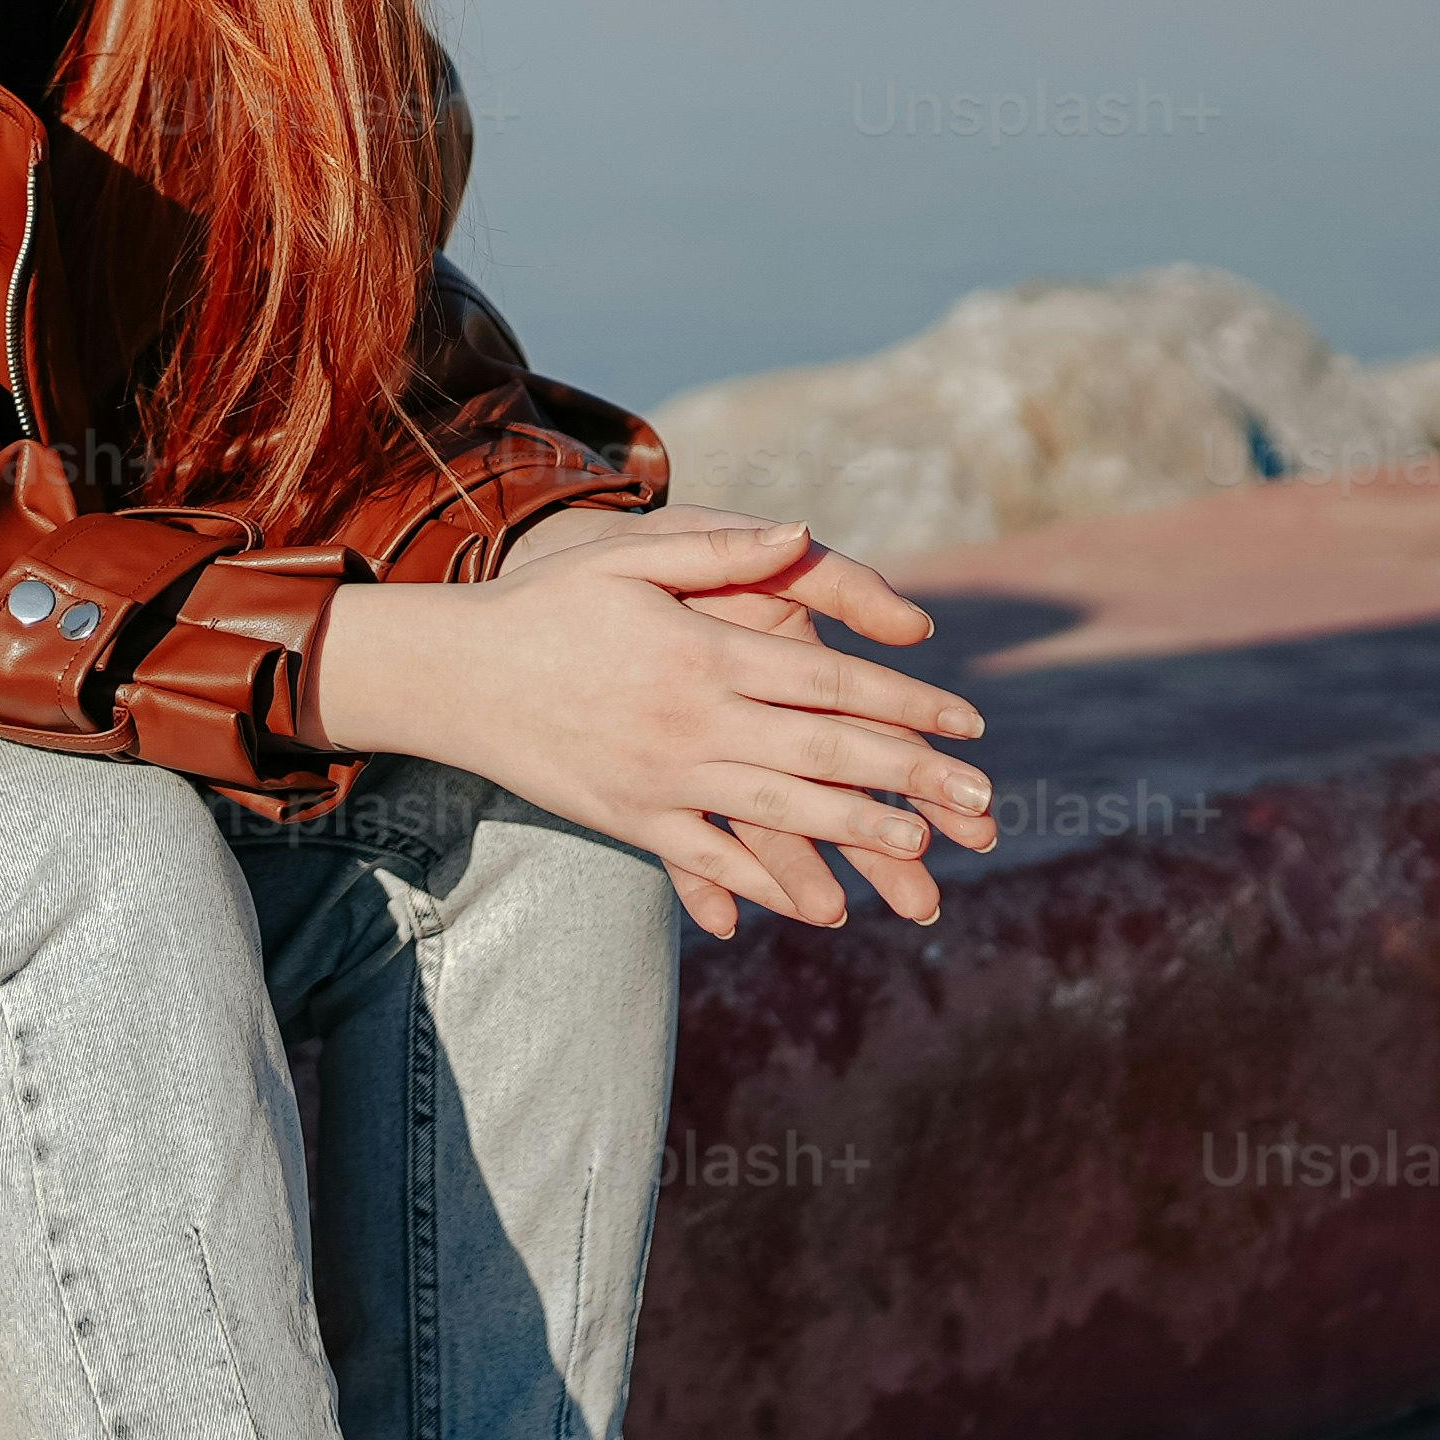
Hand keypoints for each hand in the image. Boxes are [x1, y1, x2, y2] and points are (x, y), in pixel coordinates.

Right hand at [322, 507, 991, 939]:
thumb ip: (722, 548)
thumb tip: (804, 532)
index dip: (908, 705)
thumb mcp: (631, 554)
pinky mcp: (631, 818)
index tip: (970, 724)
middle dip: (913, 778)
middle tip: (984, 802)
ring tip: (923, 850)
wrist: (455, 674)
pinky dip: (766, 886)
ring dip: (860, 835)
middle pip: (826, 753)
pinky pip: (710, 861)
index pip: (832, 682)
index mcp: (706, 654)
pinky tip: (814, 906)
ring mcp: (663, 779)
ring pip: (782, 813)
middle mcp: (695, 722)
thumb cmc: (546, 602)